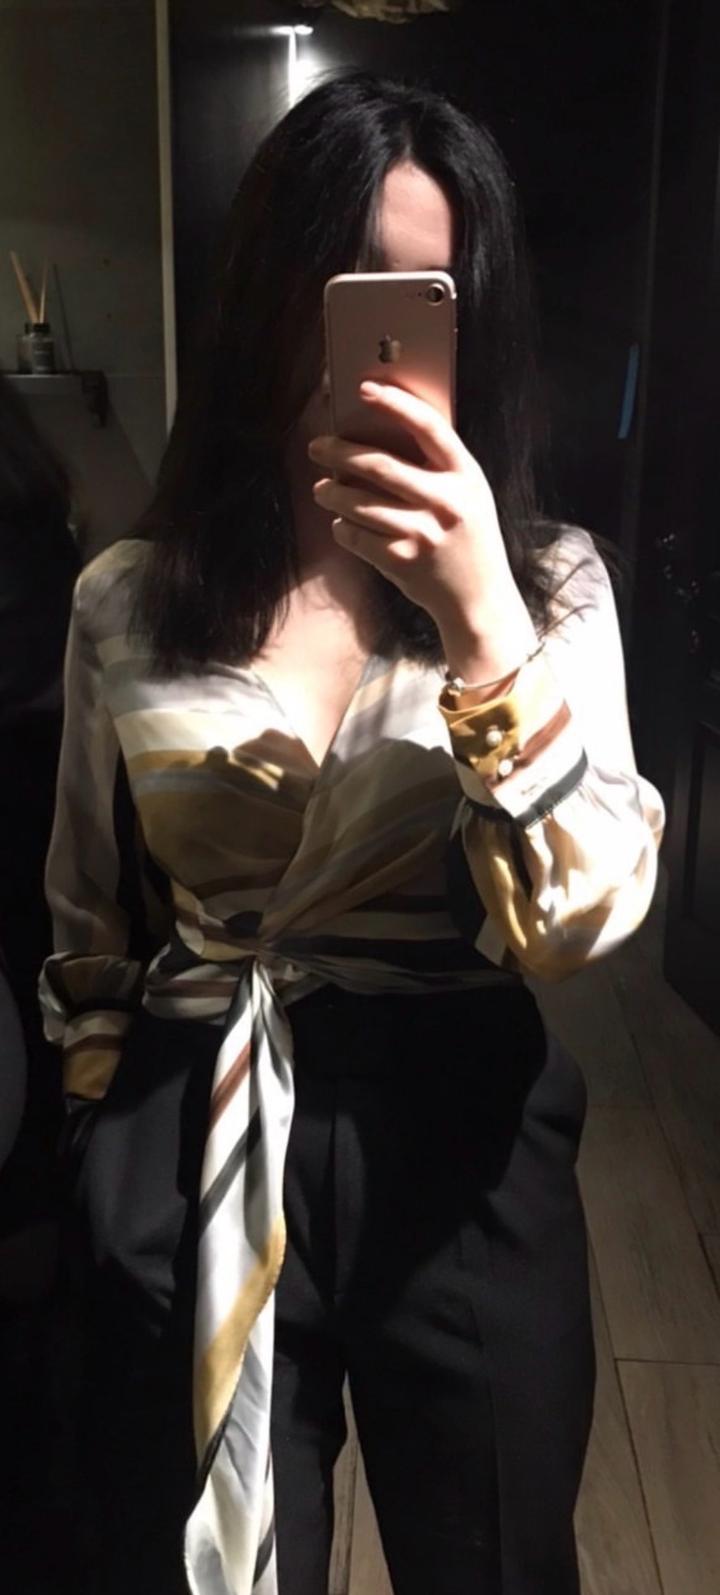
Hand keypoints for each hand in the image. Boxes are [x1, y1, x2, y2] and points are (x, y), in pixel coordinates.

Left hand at [308, 381, 537, 680]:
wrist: (478, 598)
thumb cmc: (468, 537)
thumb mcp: (469, 494)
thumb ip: (437, 466)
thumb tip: (379, 434)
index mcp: (465, 476)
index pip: (429, 427)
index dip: (395, 403)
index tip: (364, 388)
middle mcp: (446, 502)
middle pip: (379, 466)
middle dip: (339, 453)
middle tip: (317, 447)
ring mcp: (423, 534)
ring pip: (358, 503)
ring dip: (331, 493)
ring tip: (322, 489)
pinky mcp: (402, 561)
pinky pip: (355, 536)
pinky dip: (341, 528)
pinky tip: (341, 524)